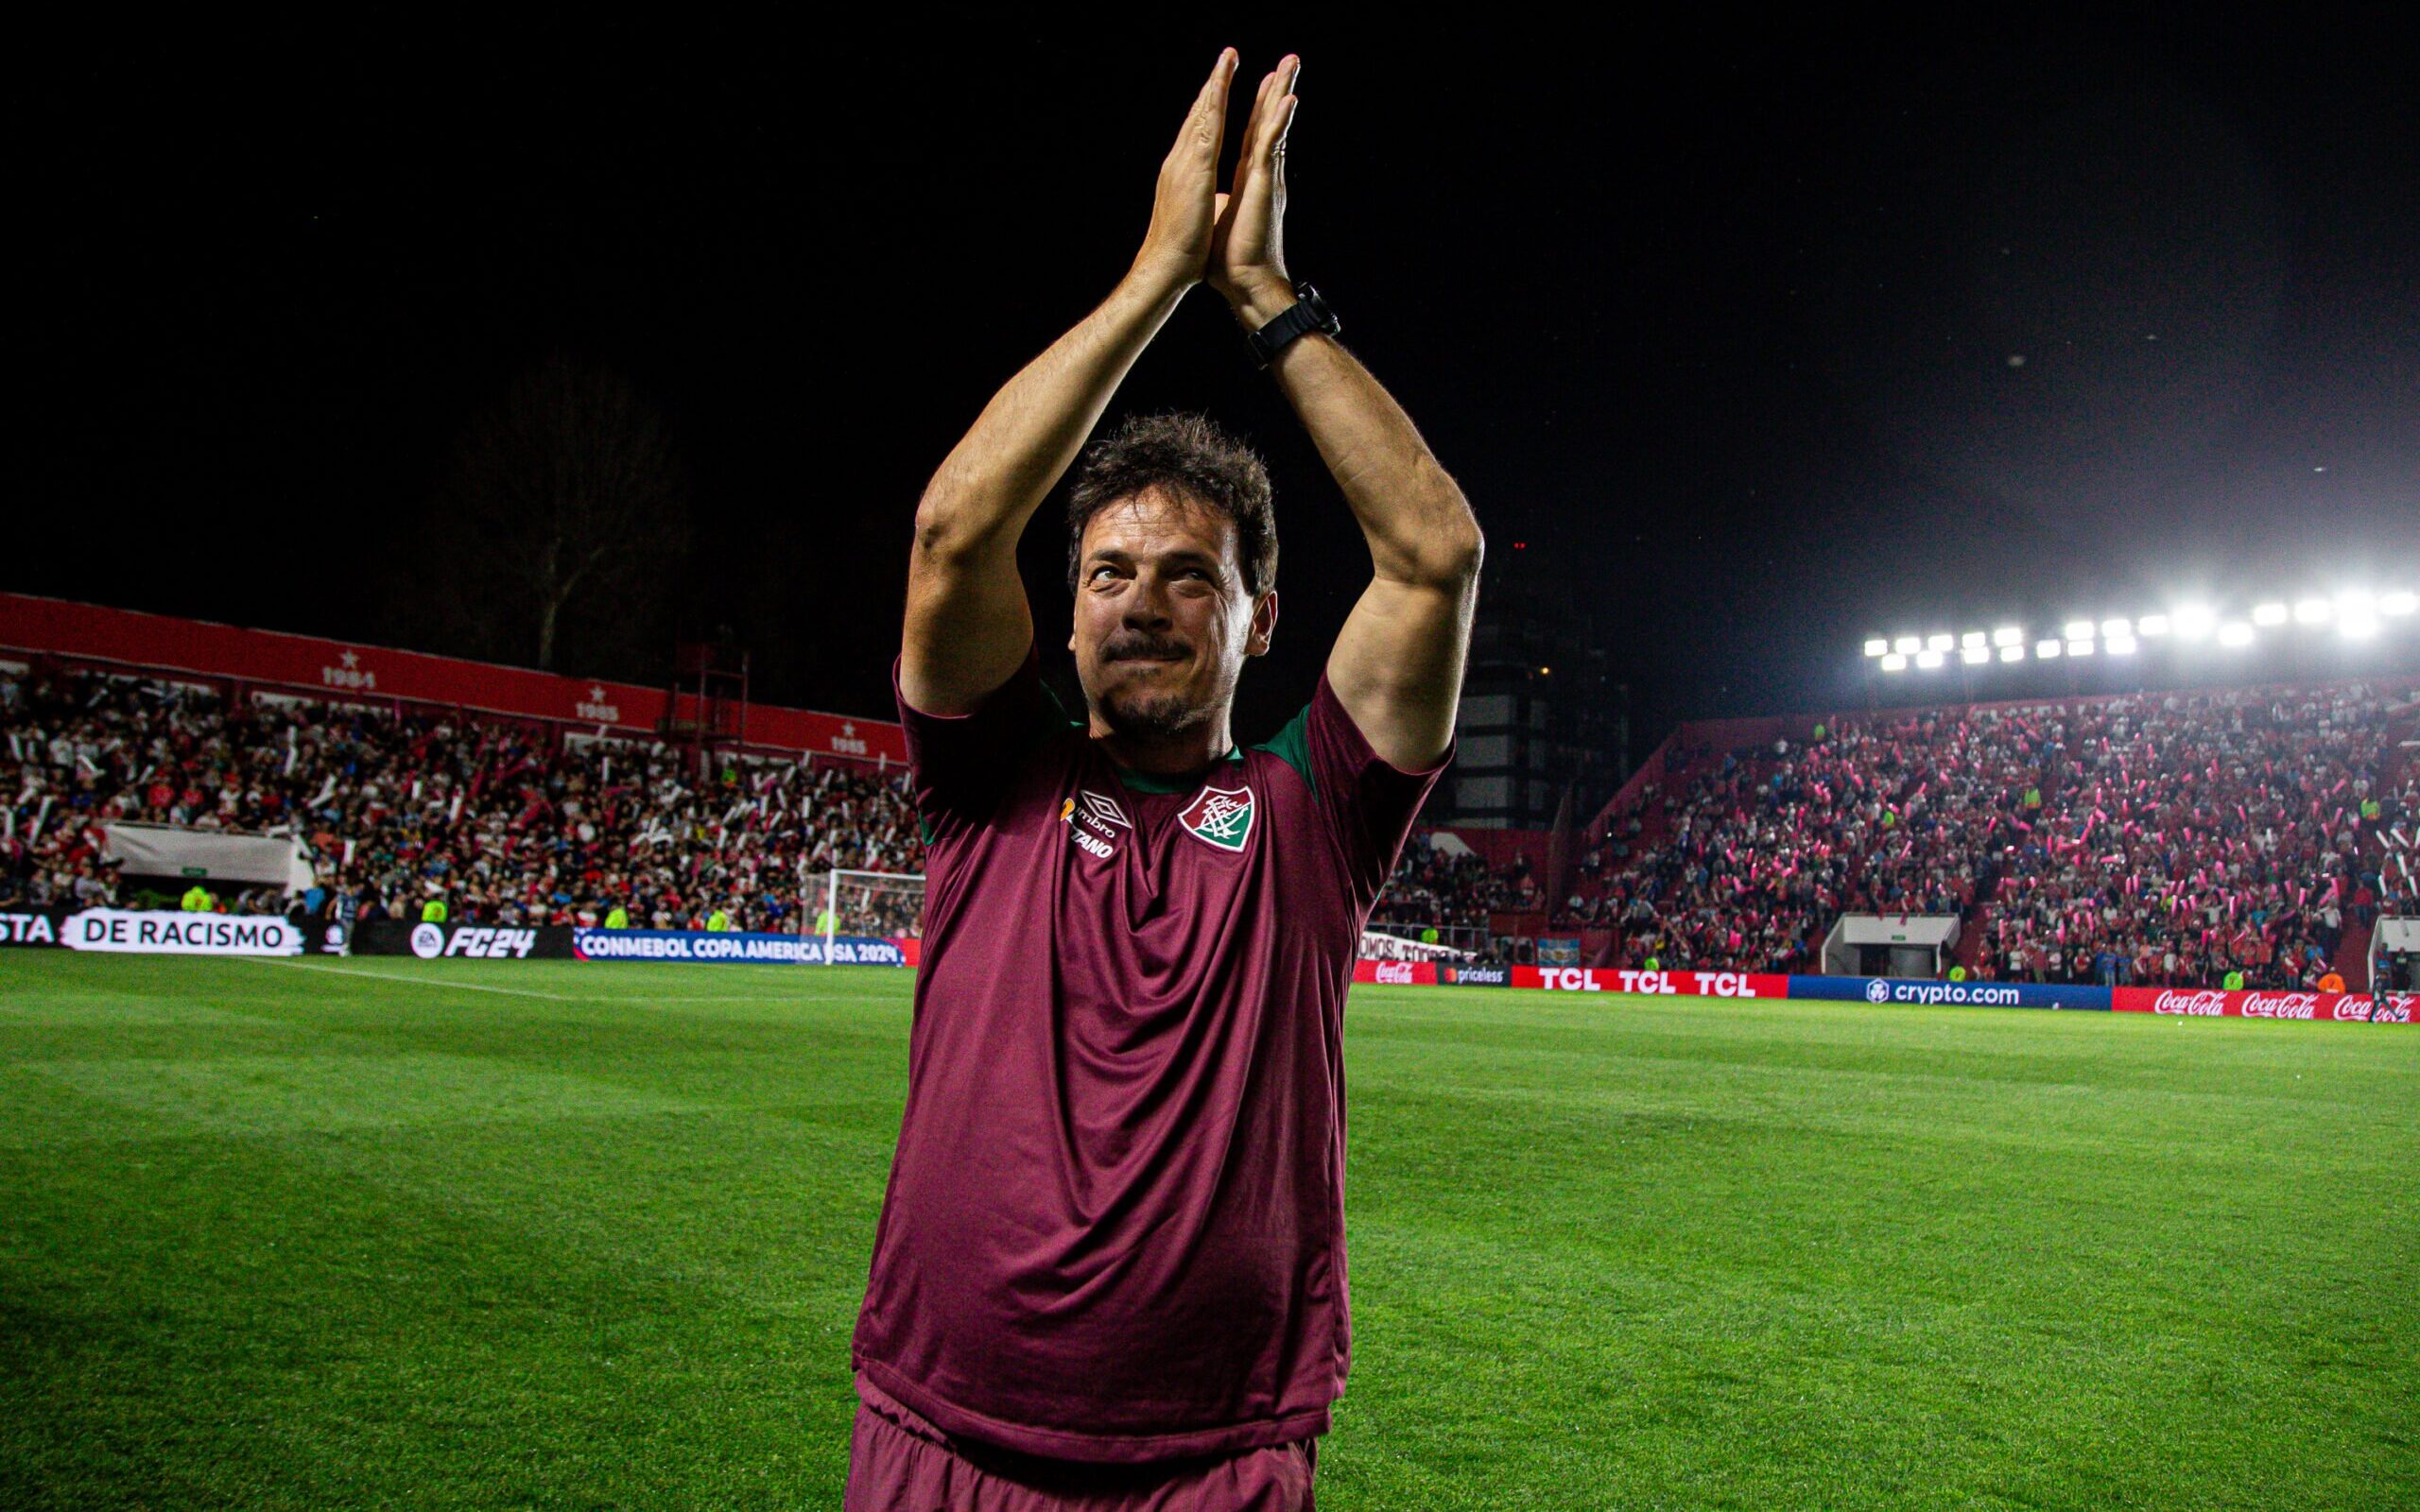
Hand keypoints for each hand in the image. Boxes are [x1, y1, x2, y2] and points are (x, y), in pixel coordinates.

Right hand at [1129, 50, 1236, 294]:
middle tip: (1227, 55)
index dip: (1209, 106)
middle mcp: (1180, 160)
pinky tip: (1226, 84)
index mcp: (1182, 172)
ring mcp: (1185, 162)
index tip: (1219, 85)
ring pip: (1203, 113)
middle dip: (1213, 83)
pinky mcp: (1196, 169)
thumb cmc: (1180, 251)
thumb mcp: (1191, 214)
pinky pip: (1210, 127)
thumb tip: (1200, 198)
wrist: (1165, 267)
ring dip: (1217, 82)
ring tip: (1229, 57)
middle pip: (1199, 114)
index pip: (1198, 132)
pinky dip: (1218, 104)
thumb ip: (1195, 197)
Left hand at [1210, 54, 1300, 320]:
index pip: (1253, 134)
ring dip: (1282, 93)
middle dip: (1278, 88)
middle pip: (1268, 121)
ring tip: (1291, 65)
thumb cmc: (1231, 259)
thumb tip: (1216, 202)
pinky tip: (1288, 99)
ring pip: (1273, 125)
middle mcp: (1260, 172)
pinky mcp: (1263, 184)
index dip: (1259, 107)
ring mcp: (1264, 176)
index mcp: (1247, 178)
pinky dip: (1279, 122)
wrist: (1243, 282)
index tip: (1267, 81)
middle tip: (1290, 59)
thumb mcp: (1222, 218)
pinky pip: (1271, 146)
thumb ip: (1223, 202)